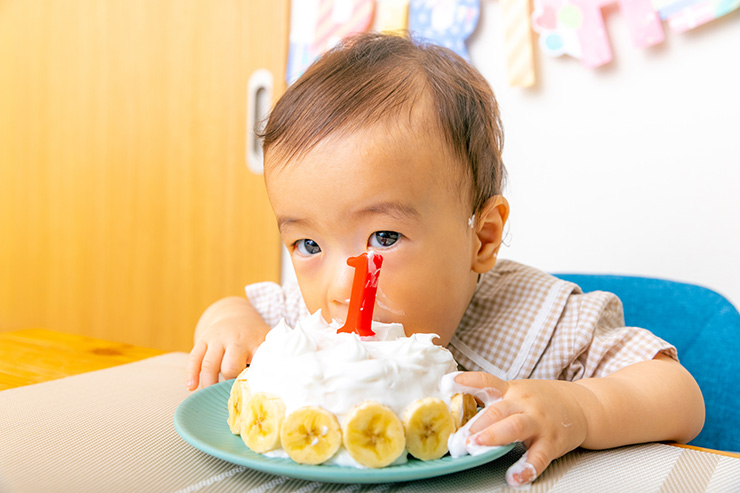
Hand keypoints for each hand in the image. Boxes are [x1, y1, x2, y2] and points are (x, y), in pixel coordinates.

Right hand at [186, 297, 270, 389]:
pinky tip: (191, 387)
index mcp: (256, 342)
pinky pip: (194, 357)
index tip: (253, 395)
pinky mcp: (203, 339)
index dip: (253, 381)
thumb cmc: (254, 338)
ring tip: (210, 398)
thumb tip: (276, 387)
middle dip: (230, 383)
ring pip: (209, 364)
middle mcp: (236, 339)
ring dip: (209, 383)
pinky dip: (191, 373)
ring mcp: (217, 338)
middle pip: (230, 366)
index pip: (255, 363)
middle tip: (232, 396)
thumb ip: (271, 361)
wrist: (236, 315)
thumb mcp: (267, 343)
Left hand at [455, 372, 590, 486]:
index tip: (446, 383)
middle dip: (477, 422)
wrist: (581, 405)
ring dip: (494, 436)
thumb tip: (454, 402)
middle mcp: (524, 404)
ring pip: (515, 428)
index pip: (487, 382)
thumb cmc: (541, 401)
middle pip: (498, 410)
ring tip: (477, 446)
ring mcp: (538, 422)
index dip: (467, 381)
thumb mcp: (516, 393)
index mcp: (511, 391)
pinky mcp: (552, 442)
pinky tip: (515, 476)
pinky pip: (539, 456)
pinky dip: (527, 467)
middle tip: (459, 435)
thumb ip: (491, 398)